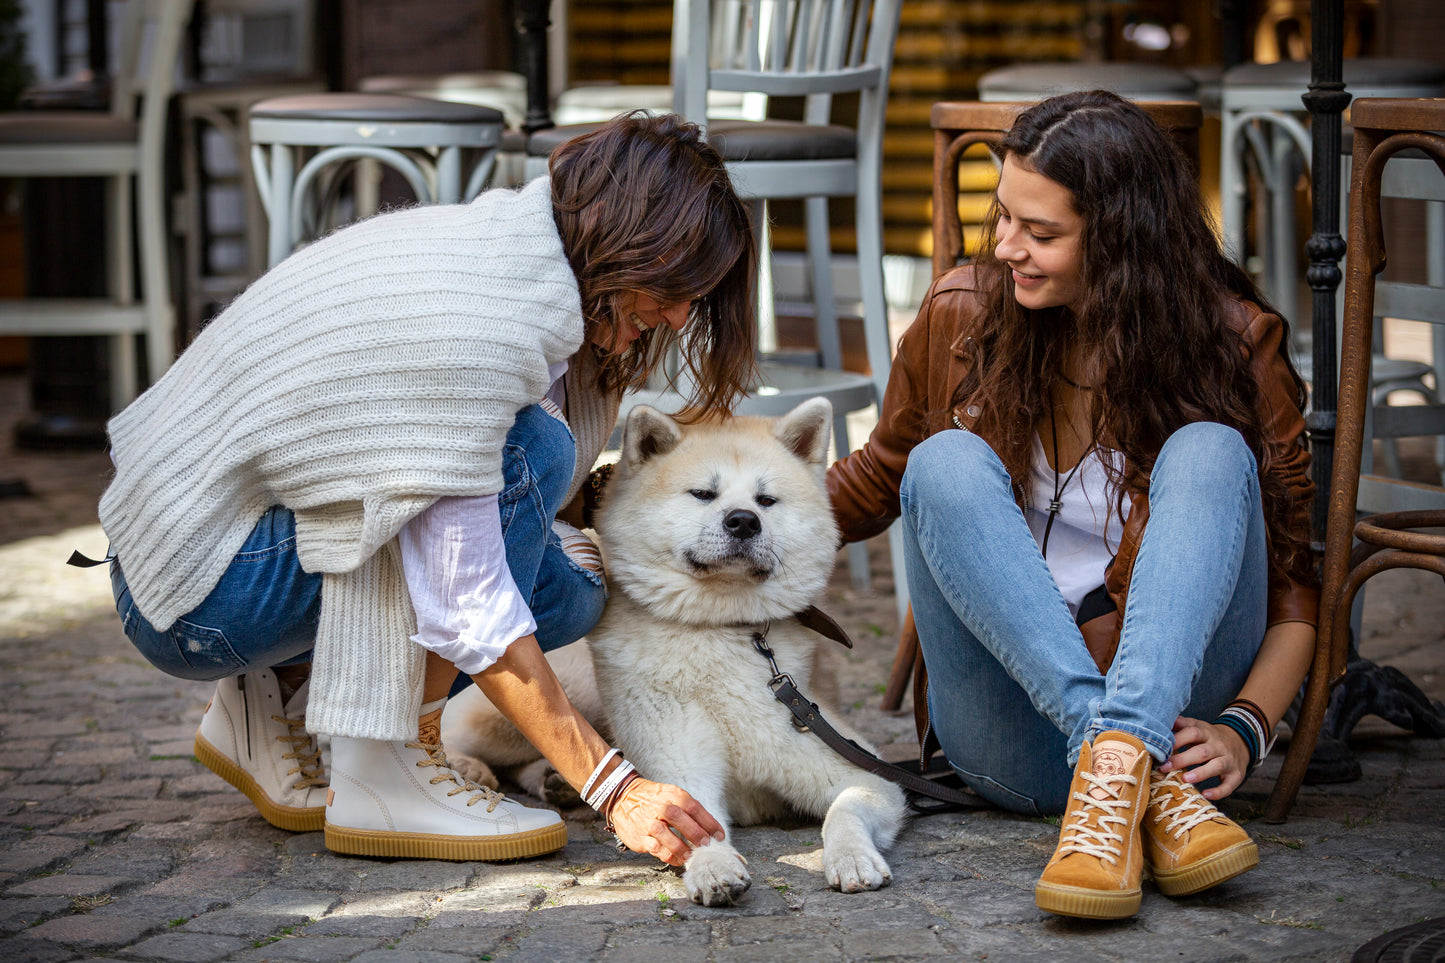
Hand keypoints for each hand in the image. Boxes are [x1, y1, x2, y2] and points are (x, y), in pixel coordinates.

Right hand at [606, 778, 725, 866]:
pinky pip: (657, 849)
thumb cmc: (654, 799)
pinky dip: (670, 857)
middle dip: (697, 834)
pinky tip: (678, 860)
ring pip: (668, 837)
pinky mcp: (640, 837)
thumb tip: (710, 829)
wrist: (623, 797)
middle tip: (707, 846)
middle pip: (681, 819)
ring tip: (693, 856)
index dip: (709, 823)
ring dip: (683, 849)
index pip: (695, 808)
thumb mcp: (672, 794)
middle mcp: (661, 807)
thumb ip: (690, 810)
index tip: (720, 836)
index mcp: (673, 795)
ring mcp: (649, 822)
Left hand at [1156, 715, 1249, 800]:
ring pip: (1217, 766)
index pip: (1192, 733)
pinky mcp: (1236, 775)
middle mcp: (1218, 746)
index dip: (1177, 740)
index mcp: (1206, 732)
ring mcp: (1229, 760)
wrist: (1241, 741)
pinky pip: (1230, 785)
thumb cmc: (1209, 736)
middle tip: (1165, 767)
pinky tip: (1205, 795)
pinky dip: (1219, 792)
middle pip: (1202, 751)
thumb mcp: (1197, 726)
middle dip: (1183, 759)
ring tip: (1185, 779)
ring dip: (1201, 773)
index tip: (1160, 748)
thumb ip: (1181, 724)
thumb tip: (1161, 719)